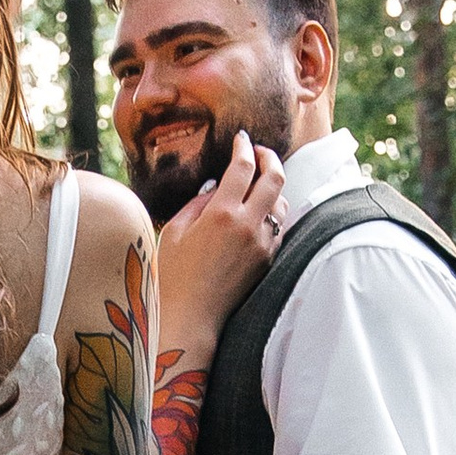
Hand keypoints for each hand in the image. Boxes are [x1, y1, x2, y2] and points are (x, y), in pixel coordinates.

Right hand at [153, 132, 285, 351]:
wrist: (191, 315)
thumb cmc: (174, 273)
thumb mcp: (176, 230)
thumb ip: (199, 202)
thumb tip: (218, 185)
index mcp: (222, 214)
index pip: (243, 167)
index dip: (244, 147)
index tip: (241, 139)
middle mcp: (248, 226)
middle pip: (275, 178)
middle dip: (270, 157)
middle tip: (260, 152)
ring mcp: (262, 243)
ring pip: (282, 202)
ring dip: (273, 187)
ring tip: (259, 182)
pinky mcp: (268, 259)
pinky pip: (279, 226)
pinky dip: (272, 212)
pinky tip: (259, 211)